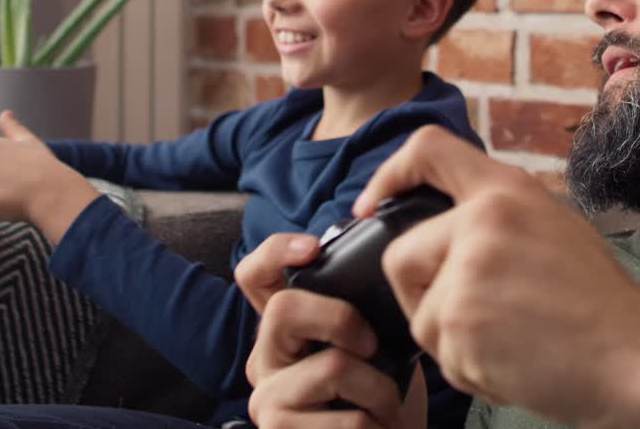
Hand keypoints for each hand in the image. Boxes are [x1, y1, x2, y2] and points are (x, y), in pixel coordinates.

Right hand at [237, 234, 425, 428]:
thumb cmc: (383, 396)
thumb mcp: (376, 342)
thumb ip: (363, 303)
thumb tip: (370, 230)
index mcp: (285, 330)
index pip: (254, 276)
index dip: (274, 252)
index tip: (311, 248)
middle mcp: (266, 361)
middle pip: (285, 309)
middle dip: (343, 319)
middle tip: (373, 347)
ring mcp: (269, 401)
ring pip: (332, 366)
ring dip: (380, 388)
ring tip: (385, 405)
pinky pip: (349, 418)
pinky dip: (379, 422)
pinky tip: (376, 428)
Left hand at [361, 126, 639, 427]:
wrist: (637, 357)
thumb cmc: (601, 304)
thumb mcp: (553, 228)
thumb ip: (497, 220)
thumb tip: (445, 228)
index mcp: (507, 190)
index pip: (427, 149)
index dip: (389, 174)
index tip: (371, 205)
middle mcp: (481, 220)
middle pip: (401, 254)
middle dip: (423, 295)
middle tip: (474, 319)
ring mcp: (467, 270)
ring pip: (419, 313)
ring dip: (452, 340)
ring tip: (512, 342)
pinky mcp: (459, 321)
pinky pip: (438, 354)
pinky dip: (469, 369)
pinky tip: (516, 363)